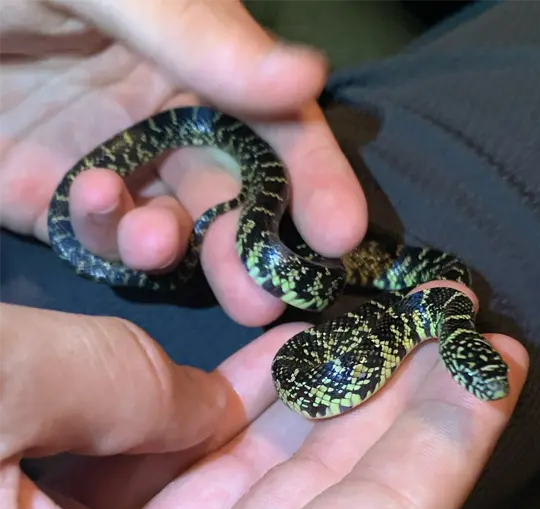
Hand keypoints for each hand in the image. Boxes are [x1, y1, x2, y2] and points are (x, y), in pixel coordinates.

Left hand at [0, 0, 366, 325]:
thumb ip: (200, 34)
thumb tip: (309, 73)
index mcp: (197, 56)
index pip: (279, 124)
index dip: (315, 178)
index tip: (340, 235)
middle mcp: (165, 116)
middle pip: (233, 193)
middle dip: (253, 246)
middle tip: (266, 296)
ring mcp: (111, 161)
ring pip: (173, 225)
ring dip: (179, 248)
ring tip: (157, 244)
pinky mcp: (50, 197)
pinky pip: (98, 233)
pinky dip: (108, 234)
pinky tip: (97, 205)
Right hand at [3, 302, 528, 508]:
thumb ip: (103, 395)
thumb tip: (199, 400)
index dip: (437, 453)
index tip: (492, 372)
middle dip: (399, 415)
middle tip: (456, 339)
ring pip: (271, 491)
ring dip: (331, 406)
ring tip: (387, 331)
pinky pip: (208, 477)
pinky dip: (253, 412)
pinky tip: (290, 356)